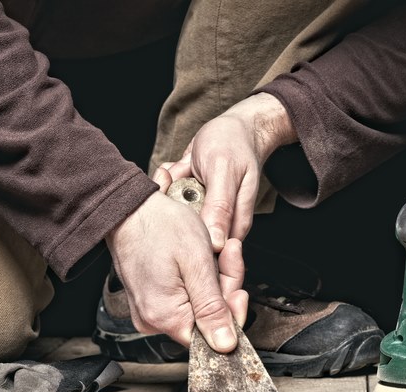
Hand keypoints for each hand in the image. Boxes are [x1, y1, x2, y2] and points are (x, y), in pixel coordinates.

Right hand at [105, 183, 247, 352]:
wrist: (130, 207)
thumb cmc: (160, 225)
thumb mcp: (197, 264)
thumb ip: (212, 309)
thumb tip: (225, 346)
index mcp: (166, 317)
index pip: (211, 339)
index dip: (231, 314)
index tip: (239, 290)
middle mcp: (153, 320)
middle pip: (206, 320)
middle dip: (224, 288)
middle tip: (227, 256)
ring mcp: (150, 310)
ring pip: (198, 305)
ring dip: (213, 279)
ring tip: (215, 250)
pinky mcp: (151, 298)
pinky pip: (184, 297)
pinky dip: (198, 278)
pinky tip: (200, 257)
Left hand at [165, 92, 296, 251]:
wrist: (234, 127)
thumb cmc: (234, 144)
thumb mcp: (224, 171)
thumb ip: (220, 207)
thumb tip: (217, 245)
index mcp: (233, 226)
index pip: (206, 249)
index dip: (186, 231)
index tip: (181, 199)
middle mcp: (218, 224)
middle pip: (183, 230)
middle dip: (176, 200)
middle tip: (183, 175)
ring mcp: (202, 213)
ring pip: (174, 211)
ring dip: (173, 185)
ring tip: (185, 168)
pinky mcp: (191, 201)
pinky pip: (171, 195)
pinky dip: (171, 177)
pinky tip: (181, 166)